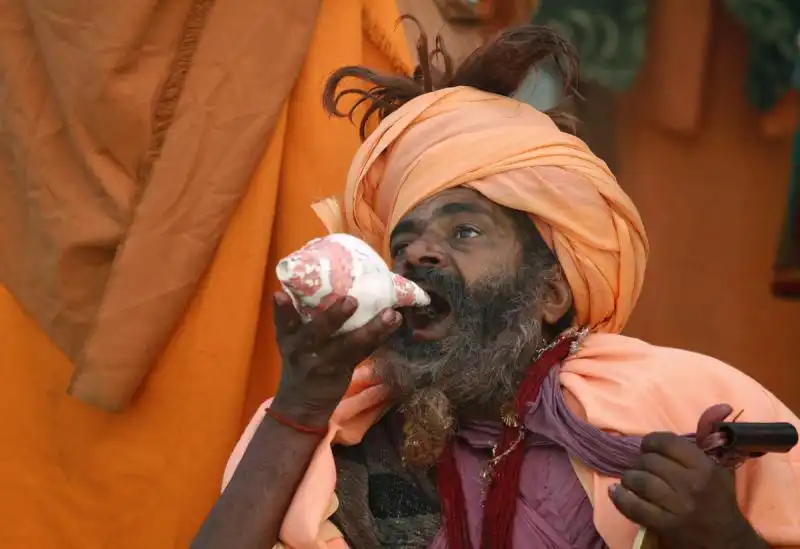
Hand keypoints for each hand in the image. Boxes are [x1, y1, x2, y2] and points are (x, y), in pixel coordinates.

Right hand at [270, 292, 401, 425]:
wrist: (302, 403)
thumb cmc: (302, 360)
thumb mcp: (293, 341)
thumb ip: (303, 318)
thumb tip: (329, 282)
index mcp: (288, 338)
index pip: (283, 321)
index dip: (282, 309)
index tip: (279, 295)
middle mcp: (302, 350)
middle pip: (316, 332)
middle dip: (333, 316)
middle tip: (351, 300)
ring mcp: (322, 363)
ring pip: (348, 344)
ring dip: (372, 328)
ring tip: (390, 314)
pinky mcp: (341, 371)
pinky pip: (362, 353)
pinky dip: (379, 338)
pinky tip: (394, 324)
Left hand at [609, 432, 766, 548]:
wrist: (726, 542)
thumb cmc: (719, 500)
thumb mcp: (720, 467)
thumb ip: (711, 437)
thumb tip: (721, 406)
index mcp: (703, 467)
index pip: (666, 442)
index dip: (651, 442)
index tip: (649, 448)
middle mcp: (691, 484)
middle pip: (650, 462)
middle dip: (639, 462)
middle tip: (640, 466)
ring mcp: (677, 507)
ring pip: (639, 481)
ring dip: (629, 479)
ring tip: (630, 480)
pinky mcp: (665, 526)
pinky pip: (634, 507)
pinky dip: (620, 498)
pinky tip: (617, 493)